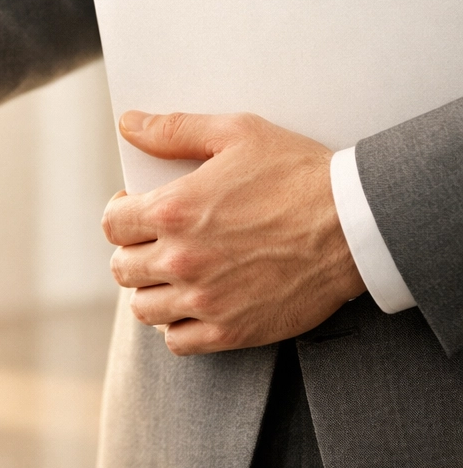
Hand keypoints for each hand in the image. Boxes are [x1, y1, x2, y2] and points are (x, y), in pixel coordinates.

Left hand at [101, 111, 365, 355]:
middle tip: (154, 241)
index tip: (136, 210)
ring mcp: (205, 300)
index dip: (120, 215)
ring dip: (150, 290)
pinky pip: (178, 342)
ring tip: (171, 273)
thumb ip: (173, 130)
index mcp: (174, 211)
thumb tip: (129, 125)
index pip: (112, 225)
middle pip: (122, 268)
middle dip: (132, 251)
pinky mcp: (232, 330)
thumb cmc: (297, 173)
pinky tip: (194, 303)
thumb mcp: (234, 133)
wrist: (355, 224)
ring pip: (143, 308)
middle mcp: (181, 259)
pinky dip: (178, 326)